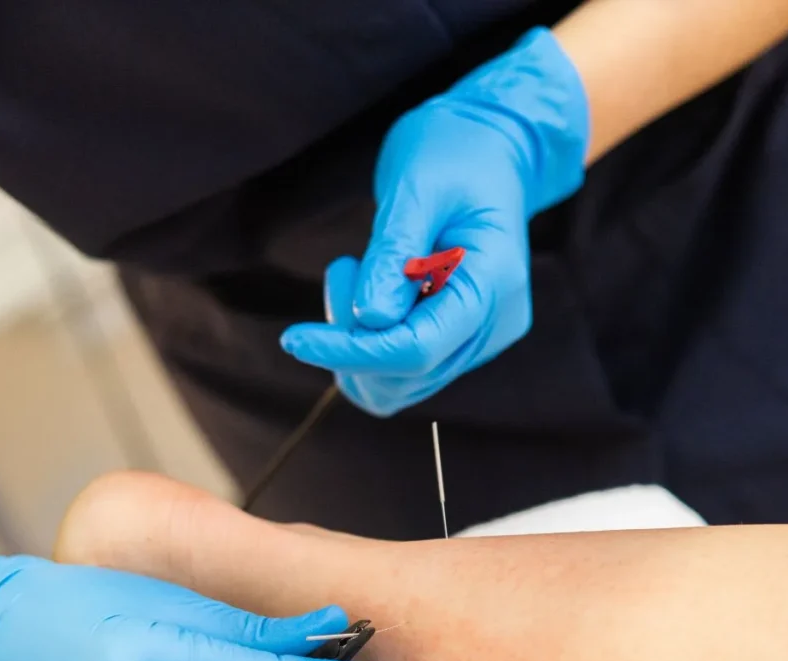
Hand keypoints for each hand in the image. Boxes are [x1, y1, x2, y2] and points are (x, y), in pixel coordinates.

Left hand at [280, 28, 589, 416]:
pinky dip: (369, 343)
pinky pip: (401, 370)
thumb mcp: (417, 186)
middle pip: (405, 374)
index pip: (418, 349)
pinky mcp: (458, 343)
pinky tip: (371, 291)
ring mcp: (478, 340)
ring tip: (358, 272)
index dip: (352, 351)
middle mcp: (492, 326)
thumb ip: (395, 254)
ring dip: (357, 344)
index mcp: (493, 284)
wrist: (488, 150)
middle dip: (352, 339)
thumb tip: (371, 319)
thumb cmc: (454, 152)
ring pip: (398, 384)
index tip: (294, 337)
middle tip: (344, 268)